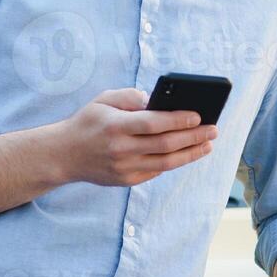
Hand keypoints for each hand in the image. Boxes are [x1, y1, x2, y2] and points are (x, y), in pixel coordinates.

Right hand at [51, 87, 217, 186]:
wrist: (64, 155)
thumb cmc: (88, 122)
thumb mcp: (103, 100)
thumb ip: (130, 96)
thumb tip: (156, 100)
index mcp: (116, 126)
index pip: (154, 123)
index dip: (179, 120)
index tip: (199, 115)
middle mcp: (121, 149)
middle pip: (165, 144)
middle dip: (194, 137)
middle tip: (213, 129)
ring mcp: (124, 168)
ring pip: (166, 162)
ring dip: (191, 153)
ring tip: (208, 144)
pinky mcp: (126, 180)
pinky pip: (157, 170)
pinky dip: (175, 162)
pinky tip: (188, 153)